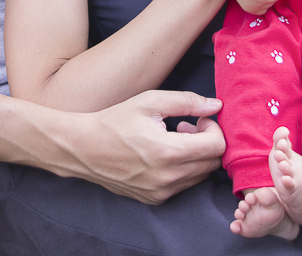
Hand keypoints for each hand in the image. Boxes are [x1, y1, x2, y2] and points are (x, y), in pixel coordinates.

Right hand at [73, 91, 225, 204]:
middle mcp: (168, 178)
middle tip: (186, 126)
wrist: (83, 148)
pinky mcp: (154, 199)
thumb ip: (187, 102)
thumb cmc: (115, 121)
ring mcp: (161, 192)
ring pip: (201, 175)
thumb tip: (216, 105)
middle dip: (207, 142)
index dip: (214, 129)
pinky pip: (184, 185)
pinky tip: (164, 154)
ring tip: (173, 139)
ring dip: (196, 156)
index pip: (218, 147)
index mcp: (169, 152)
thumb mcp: (150, 102)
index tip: (199, 118)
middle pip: (213, 163)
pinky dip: (183, 169)